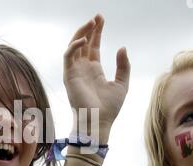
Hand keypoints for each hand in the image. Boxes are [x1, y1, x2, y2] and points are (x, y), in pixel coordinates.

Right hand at [64, 15, 129, 142]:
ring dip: (81, 33)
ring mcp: (75, 71)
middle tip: (97, 17)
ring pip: (74, 46)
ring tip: (91, 23)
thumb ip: (123, 66)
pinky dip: (74, 46)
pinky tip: (84, 40)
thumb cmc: (110, 108)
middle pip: (84, 43)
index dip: (97, 32)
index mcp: (95, 70)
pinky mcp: (69, 75)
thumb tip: (122, 47)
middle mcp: (83, 69)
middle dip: (89, 29)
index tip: (101, 20)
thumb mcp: (122, 83)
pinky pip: (68, 56)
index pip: (94, 46)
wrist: (99, 121)